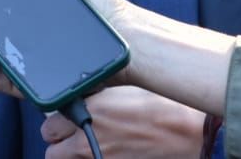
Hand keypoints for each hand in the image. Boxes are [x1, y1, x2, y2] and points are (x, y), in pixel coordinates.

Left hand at [41, 86, 203, 158]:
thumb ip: (93, 96)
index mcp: (87, 112)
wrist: (192, 130)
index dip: (57, 123)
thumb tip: (80, 97)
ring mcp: (101, 158)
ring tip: (88, 144)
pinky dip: (94, 158)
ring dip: (73, 154)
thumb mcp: (120, 89)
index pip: (48, 125)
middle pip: (52, 149)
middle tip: (72, 135)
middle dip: (60, 142)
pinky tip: (110, 150)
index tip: (64, 120)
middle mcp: (88, 139)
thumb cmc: (162, 104)